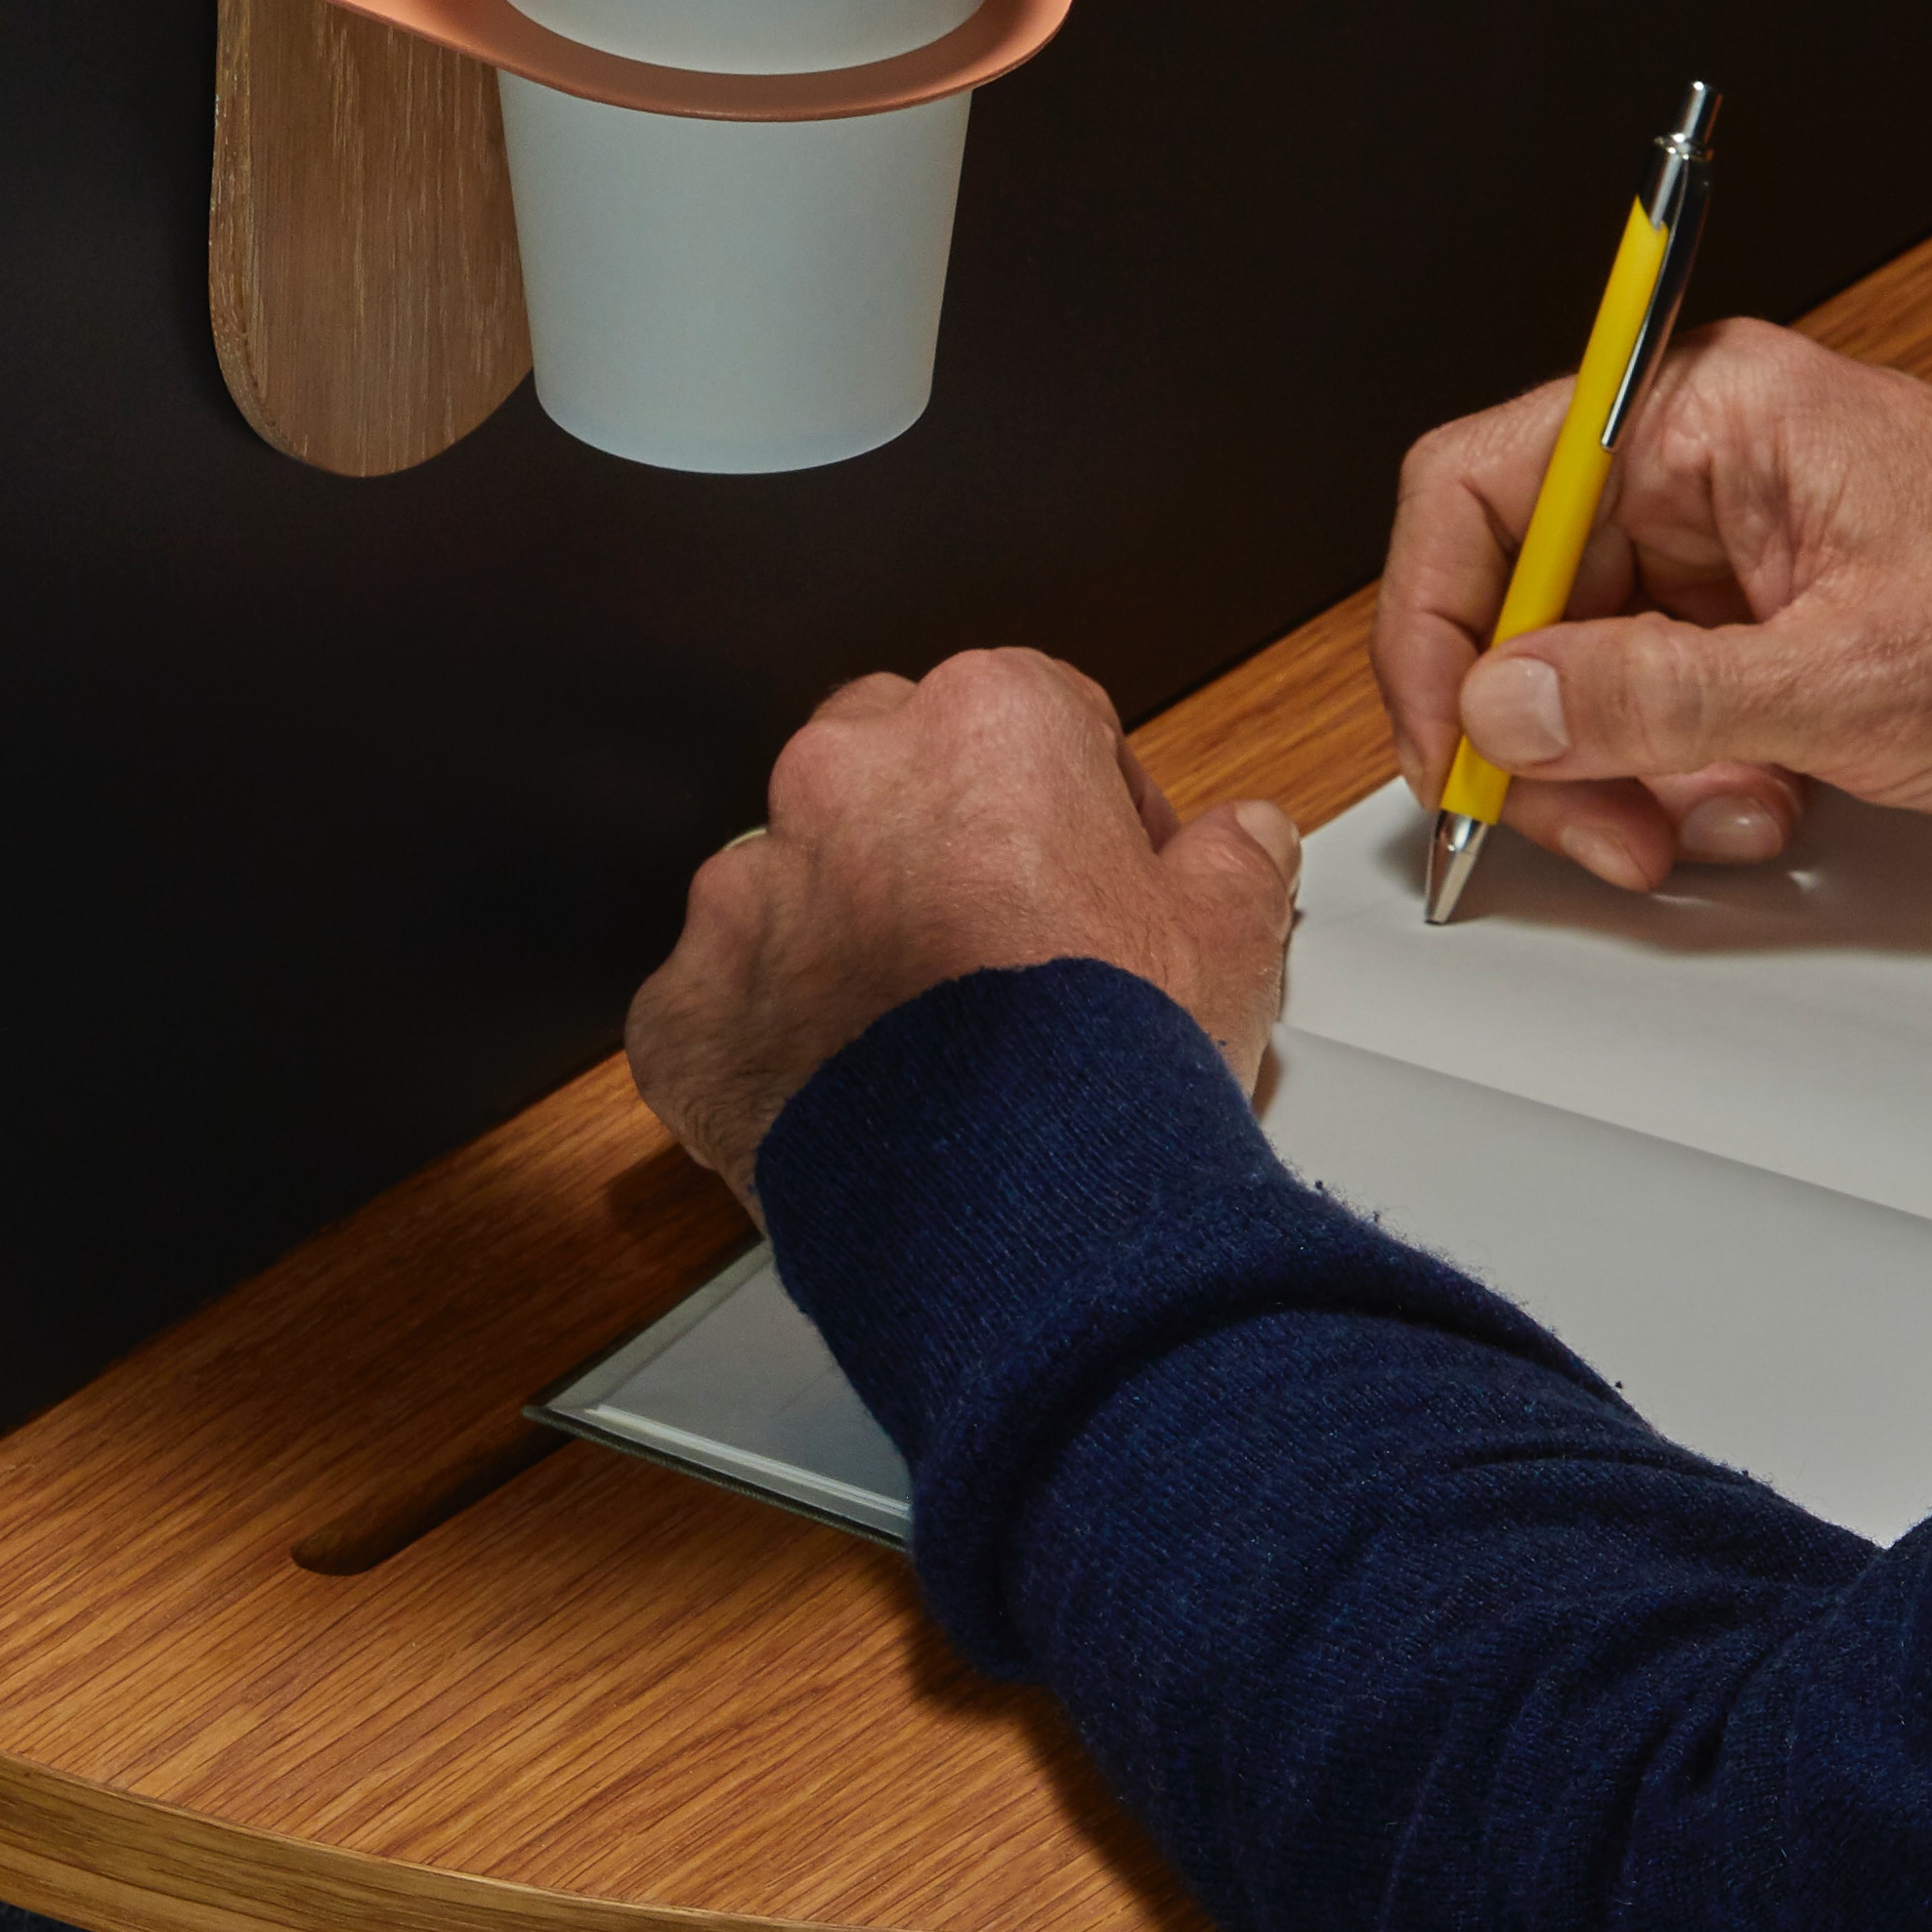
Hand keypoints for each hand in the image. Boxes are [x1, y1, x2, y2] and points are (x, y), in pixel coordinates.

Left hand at [625, 644, 1302, 1210]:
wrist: (1011, 1214)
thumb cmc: (1110, 1059)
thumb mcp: (1228, 941)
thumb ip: (1234, 863)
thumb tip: (1243, 843)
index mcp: (982, 724)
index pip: (1038, 716)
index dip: (1085, 801)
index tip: (1108, 874)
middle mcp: (846, 778)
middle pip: (894, 770)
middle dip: (943, 837)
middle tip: (1007, 946)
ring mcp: (749, 890)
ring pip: (796, 881)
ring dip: (848, 934)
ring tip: (925, 1042)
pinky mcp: (687, 1003)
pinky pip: (723, 1000)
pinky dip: (772, 1039)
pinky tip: (845, 1100)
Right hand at [1372, 316, 1931, 891]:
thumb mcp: (1854, 676)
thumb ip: (1656, 697)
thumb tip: (1503, 707)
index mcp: (1715, 414)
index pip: (1485, 484)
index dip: (1437, 620)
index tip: (1450, 743)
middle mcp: (1717, 475)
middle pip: (1525, 599)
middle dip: (1547, 733)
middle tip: (1594, 830)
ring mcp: (1754, 564)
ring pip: (1594, 678)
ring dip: (1632, 776)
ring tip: (1729, 819)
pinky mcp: (1792, 646)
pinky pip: (1673, 719)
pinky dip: (1693, 786)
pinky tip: (1776, 811)